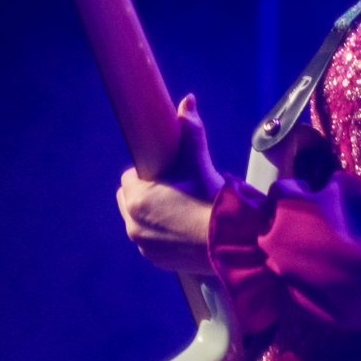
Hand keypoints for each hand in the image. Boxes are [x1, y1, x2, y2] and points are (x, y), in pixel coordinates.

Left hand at [116, 94, 221, 273]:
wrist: (230, 242)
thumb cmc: (210, 199)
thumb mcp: (199, 162)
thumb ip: (190, 130)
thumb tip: (187, 100)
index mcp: (137, 198)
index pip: (130, 177)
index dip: (148, 172)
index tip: (165, 173)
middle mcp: (133, 223)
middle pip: (130, 199)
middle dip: (146, 193)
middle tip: (173, 189)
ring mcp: (143, 245)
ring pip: (139, 220)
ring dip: (151, 213)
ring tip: (178, 208)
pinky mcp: (155, 260)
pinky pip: (150, 241)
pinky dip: (160, 234)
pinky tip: (180, 227)